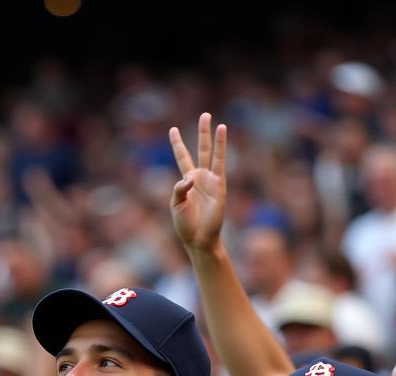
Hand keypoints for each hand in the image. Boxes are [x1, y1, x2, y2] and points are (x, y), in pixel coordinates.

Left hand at [168, 112, 227, 253]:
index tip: (173, 130)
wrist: (199, 239)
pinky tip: (222, 133)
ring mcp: (211, 180)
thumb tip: (190, 177)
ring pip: (211, 153)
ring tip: (211, 118)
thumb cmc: (185, 225)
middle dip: (202, 133)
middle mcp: (200, 177)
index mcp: (187, 182)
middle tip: (205, 115)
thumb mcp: (176, 205)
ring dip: (212, 136)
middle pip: (201, 149)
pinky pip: (220, 164)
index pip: (182, 157)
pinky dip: (220, 148)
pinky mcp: (220, 186)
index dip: (178, 144)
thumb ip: (179, 188)